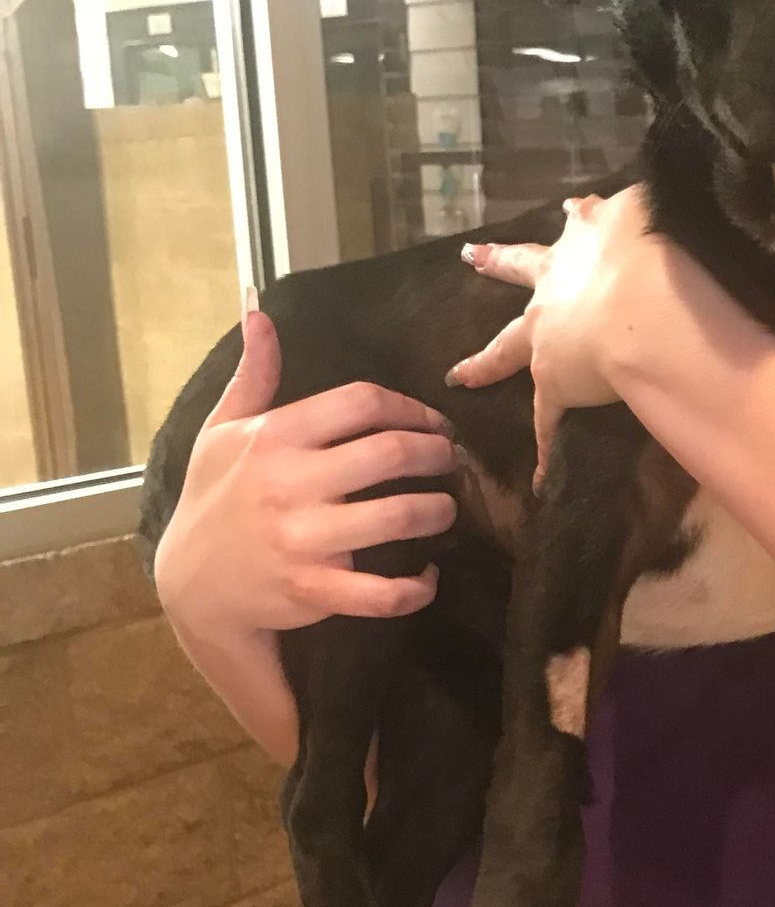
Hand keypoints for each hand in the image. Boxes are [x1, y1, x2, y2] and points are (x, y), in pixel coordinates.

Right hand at [154, 299, 459, 644]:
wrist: (191, 585)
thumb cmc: (214, 497)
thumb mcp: (222, 430)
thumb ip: (253, 374)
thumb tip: (259, 312)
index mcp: (275, 437)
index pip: (362, 402)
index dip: (411, 407)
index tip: (432, 422)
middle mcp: (291, 484)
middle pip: (391, 453)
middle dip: (436, 453)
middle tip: (451, 459)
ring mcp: (303, 540)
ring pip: (396, 518)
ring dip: (438, 511)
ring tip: (446, 508)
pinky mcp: (313, 591)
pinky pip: (381, 594)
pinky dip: (416, 588)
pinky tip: (427, 575)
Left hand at [449, 184, 654, 484]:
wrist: (646, 300)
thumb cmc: (661, 248)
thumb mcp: (662, 210)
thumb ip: (667, 207)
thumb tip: (682, 197)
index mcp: (587, 241)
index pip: (581, 225)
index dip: (579, 219)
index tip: (571, 209)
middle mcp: (557, 283)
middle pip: (521, 270)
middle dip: (496, 262)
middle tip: (470, 255)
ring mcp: (548, 334)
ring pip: (506, 347)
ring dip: (484, 361)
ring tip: (460, 372)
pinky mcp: (554, 381)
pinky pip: (546, 422)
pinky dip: (546, 450)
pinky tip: (539, 478)